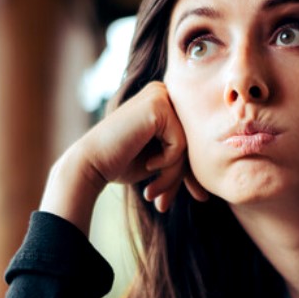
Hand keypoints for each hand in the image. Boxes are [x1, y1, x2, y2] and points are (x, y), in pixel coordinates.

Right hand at [39, 82, 207, 233]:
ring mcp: (161, 95)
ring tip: (153, 193)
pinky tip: (148, 164)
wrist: (90, 165)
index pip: (191, 138)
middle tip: (164, 205)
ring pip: (188, 144)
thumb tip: (209, 190)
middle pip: (192, 141)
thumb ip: (183, 162)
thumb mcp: (161, 162)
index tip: (193, 198)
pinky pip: (179, 143)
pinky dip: (166, 162)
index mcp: (167, 102)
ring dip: (172, 175)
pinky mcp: (157, 104)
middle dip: (180, 177)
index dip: (189, 172)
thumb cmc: (121, 163)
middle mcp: (165, 92)